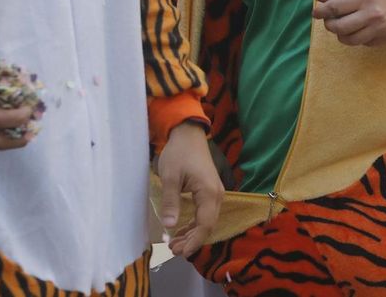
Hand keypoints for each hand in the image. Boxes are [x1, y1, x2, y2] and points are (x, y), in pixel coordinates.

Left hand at [156, 123, 223, 256]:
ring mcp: (215, 193)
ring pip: (206, 220)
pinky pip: (205, 213)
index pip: (205, 224)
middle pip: (208, 225)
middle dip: (192, 240)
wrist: (188, 134)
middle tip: (173, 250)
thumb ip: (170, 202)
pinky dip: (194, 224)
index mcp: (209, 192)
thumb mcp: (170, 177)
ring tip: (175, 244)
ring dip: (192, 234)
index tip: (180, 252)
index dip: (194, 241)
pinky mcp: (209, 191)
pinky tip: (182, 230)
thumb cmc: (179, 153)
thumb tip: (169, 226)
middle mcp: (217, 195)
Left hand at [313, 0, 385, 45]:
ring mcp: (379, 29)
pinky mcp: (384, 39)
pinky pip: (362, 43)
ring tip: (342, 26)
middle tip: (329, 20)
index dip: (321, 12)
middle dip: (328, 24)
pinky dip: (356, 37)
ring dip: (340, 34)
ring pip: (348, 39)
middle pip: (339, 27)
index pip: (335, 8)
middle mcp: (371, 14)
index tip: (315, 13)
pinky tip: (359, 28)